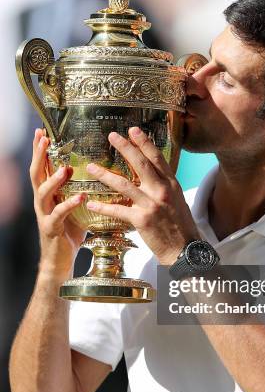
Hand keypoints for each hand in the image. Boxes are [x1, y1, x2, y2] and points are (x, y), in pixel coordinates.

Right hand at [31, 129, 85, 281]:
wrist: (61, 260)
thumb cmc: (70, 230)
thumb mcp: (74, 205)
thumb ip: (79, 188)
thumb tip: (101, 171)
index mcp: (48, 193)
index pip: (42, 166)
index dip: (40, 150)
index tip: (42, 131)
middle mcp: (42, 201)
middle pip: (36, 174)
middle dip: (39, 156)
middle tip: (44, 139)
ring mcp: (44, 214)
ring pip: (42, 193)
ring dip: (54, 179)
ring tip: (64, 169)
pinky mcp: (51, 229)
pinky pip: (58, 215)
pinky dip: (68, 204)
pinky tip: (80, 197)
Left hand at [86, 127, 199, 264]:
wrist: (184, 249)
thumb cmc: (180, 226)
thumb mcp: (177, 200)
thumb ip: (164, 186)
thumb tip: (153, 175)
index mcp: (171, 184)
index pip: (157, 158)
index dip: (144, 142)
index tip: (133, 130)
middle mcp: (162, 191)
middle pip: (141, 164)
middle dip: (125, 147)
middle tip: (112, 136)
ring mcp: (151, 205)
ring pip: (124, 184)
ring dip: (105, 175)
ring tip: (91, 167)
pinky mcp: (141, 220)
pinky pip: (118, 210)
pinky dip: (103, 207)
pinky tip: (91, 204)